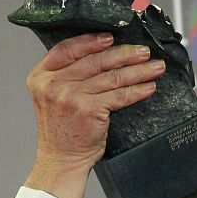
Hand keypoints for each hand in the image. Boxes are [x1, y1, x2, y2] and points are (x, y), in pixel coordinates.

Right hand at [24, 33, 164, 197]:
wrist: (61, 160)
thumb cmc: (62, 132)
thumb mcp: (53, 97)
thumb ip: (67, 77)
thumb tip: (101, 56)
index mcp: (41, 76)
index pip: (67, 48)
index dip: (91, 41)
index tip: (111, 37)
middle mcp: (54, 84)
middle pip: (95, 60)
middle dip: (124, 54)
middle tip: (143, 51)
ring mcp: (71, 96)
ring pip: (112, 77)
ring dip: (138, 70)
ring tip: (155, 67)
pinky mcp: (89, 109)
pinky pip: (120, 95)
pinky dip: (137, 90)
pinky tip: (148, 87)